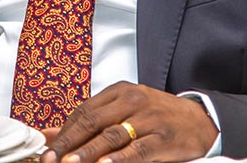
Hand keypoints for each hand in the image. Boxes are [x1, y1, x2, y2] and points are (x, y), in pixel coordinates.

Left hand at [42, 82, 218, 162]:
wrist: (200, 121)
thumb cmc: (158, 116)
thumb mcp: (124, 111)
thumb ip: (89, 122)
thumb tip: (52, 134)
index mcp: (120, 91)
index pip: (84, 110)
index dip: (63, 131)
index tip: (46, 148)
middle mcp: (132, 101)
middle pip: (93, 121)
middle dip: (68, 143)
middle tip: (50, 158)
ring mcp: (148, 119)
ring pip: (111, 135)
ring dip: (87, 152)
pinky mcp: (162, 138)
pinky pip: (137, 150)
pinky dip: (119, 159)